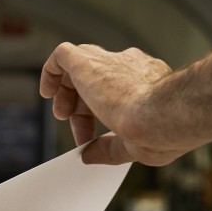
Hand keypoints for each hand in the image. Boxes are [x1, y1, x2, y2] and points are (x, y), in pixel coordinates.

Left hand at [39, 43, 187, 165]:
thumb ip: (110, 149)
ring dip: (68, 91)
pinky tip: (46, 92)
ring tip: (62, 115)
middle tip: (81, 135)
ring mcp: (110, 62)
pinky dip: (52, 70)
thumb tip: (90, 156)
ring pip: (81, 64)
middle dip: (84, 108)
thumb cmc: (164, 133)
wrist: (166, 115)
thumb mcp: (135, 146)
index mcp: (149, 83)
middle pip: (98, 79)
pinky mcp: (88, 62)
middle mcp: (132, 67)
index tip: (92, 138)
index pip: (117, 90)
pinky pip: (63, 55)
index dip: (100, 115)